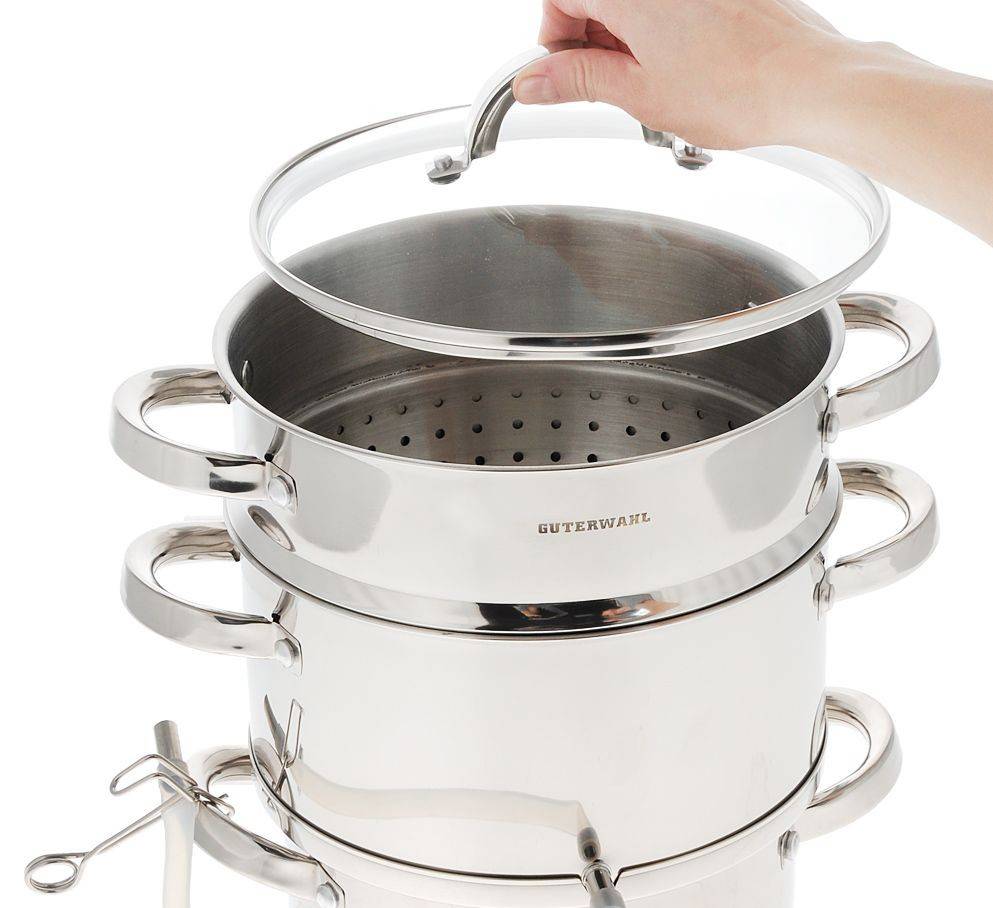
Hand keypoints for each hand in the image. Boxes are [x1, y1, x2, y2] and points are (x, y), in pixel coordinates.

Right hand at [513, 0, 847, 149]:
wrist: (806, 82)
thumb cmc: (736, 89)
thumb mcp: (638, 92)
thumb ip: (576, 80)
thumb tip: (532, 82)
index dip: (554, 39)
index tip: (565, 72)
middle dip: (590, 38)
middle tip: (609, 85)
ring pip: (634, 1)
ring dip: (626, 37)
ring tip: (652, 80)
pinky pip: (670, 2)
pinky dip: (661, 28)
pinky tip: (682, 65)